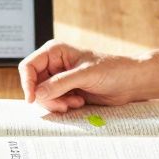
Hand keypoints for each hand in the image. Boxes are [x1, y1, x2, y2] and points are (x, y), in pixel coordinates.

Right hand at [19, 40, 136, 112]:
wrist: (130, 82)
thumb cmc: (113, 70)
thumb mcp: (85, 75)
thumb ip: (60, 83)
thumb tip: (38, 93)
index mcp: (55, 52)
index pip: (29, 66)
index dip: (28, 83)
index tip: (33, 98)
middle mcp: (54, 64)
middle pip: (35, 85)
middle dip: (47, 97)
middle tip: (63, 104)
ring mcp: (60, 79)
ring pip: (43, 96)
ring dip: (57, 103)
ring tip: (76, 102)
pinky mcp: (67, 91)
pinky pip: (54, 102)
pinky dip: (64, 106)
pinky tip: (79, 102)